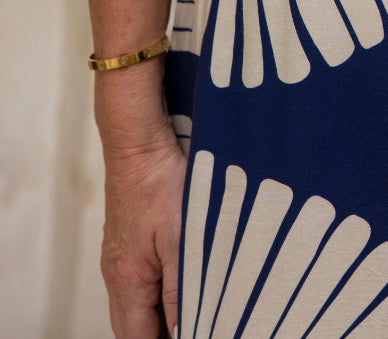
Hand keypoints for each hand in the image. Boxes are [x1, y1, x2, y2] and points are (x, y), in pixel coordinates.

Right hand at [100, 129, 185, 338]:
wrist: (138, 145)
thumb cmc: (160, 186)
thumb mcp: (180, 239)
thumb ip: (179, 290)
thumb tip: (182, 331)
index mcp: (127, 282)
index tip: (195, 335)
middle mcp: (115, 276)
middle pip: (129, 329)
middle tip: (194, 328)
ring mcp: (116, 259)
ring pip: (130, 308)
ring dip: (153, 321)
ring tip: (187, 318)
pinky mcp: (123, 244)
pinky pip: (132, 285)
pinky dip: (150, 298)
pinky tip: (173, 289)